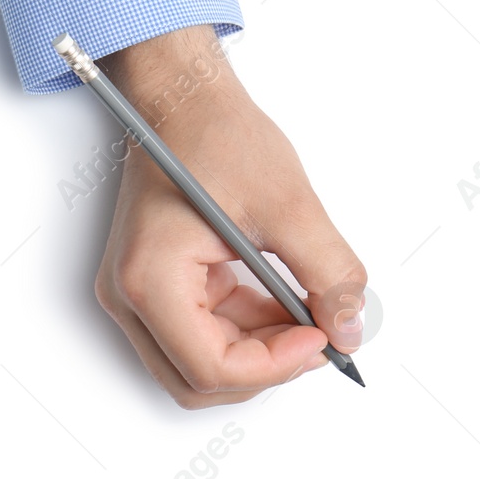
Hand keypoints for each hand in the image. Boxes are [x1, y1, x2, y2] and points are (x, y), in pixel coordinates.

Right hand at [93, 26, 366, 408]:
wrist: (184, 100)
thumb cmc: (216, 136)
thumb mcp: (289, 204)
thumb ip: (327, 271)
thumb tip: (350, 326)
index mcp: (150, 278)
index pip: (210, 366)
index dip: (276, 365)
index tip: (323, 337)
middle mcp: (129, 296)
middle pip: (199, 379)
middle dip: (267, 368)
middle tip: (322, 336)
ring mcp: (138, 293)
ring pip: (202, 362)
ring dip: (261, 351)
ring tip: (309, 313)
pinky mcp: (156, 285)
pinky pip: (203, 332)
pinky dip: (250, 329)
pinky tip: (285, 300)